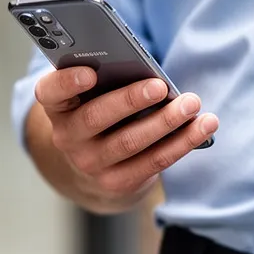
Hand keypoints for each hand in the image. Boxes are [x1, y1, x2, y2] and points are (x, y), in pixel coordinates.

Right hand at [34, 66, 218, 207]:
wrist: (94, 168)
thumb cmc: (101, 113)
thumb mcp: (93, 96)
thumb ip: (108, 80)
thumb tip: (147, 71)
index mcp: (58, 107)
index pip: (51, 92)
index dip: (67, 83)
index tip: (89, 73)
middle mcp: (68, 137)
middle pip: (97, 116)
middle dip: (131, 99)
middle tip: (161, 86)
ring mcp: (91, 163)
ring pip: (131, 141)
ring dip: (166, 121)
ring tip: (191, 104)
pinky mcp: (119, 182)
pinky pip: (155, 160)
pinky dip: (182, 141)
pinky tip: (203, 126)